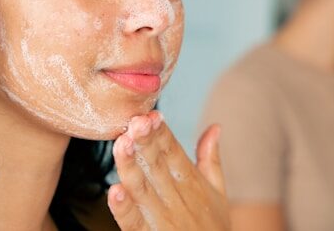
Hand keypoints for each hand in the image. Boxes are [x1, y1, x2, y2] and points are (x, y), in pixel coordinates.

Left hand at [108, 111, 229, 229]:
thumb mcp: (218, 193)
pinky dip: (125, 209)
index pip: (175, 153)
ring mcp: (164, 221)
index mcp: (193, 184)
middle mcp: (179, 200)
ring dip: (131, 167)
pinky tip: (114, 191)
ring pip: (143, 190)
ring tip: (121, 144)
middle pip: (158, 167)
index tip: (151, 114)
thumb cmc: (214, 228)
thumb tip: (215, 127)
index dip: (162, 134)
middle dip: (146, 143)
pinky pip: (134, 223)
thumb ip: (211, 160)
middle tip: (135, 121)